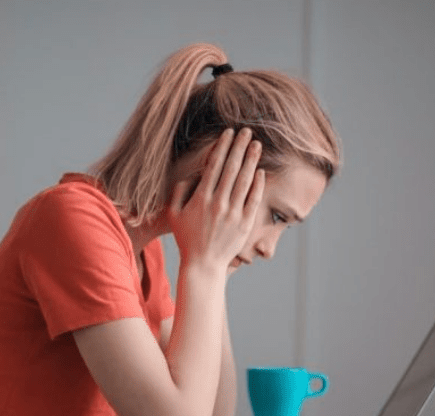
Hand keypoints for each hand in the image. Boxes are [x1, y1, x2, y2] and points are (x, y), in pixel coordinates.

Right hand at [168, 128, 264, 273]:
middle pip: (231, 168)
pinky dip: (258, 184)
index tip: (229, 133)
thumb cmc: (186, 238)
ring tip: (257, 145)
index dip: (223, 147)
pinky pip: (253, 200)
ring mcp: (233, 214)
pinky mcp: (244, 224)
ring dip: (251, 160)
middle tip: (247, 131)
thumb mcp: (173, 214)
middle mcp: (218, 203)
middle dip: (240, 147)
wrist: (203, 265)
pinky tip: (261, 171)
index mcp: (201, 198)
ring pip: (244, 181)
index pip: (214, 166)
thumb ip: (178, 192)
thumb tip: (190, 175)